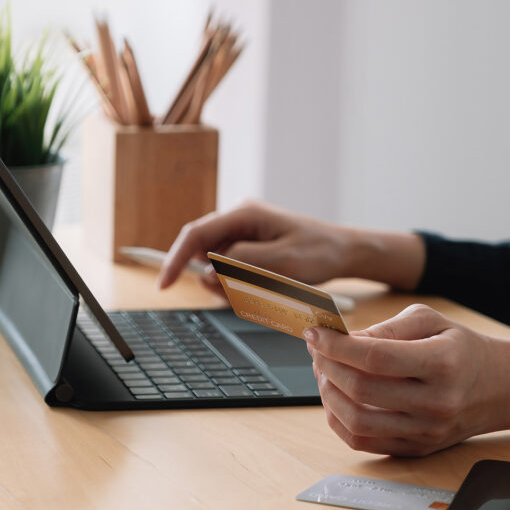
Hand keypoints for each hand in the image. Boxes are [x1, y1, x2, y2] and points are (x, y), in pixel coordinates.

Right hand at [158, 200, 426, 292]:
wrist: (345, 251)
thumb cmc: (319, 251)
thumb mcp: (283, 262)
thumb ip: (242, 265)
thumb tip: (208, 271)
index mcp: (244, 214)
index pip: (195, 235)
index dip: (176, 260)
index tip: (164, 284)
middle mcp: (239, 219)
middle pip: (203, 251)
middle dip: (213, 278)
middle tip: (240, 295)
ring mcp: (243, 233)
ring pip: (217, 265)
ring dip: (231, 284)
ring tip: (265, 289)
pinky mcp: (250, 247)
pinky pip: (231, 269)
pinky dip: (241, 284)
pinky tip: (266, 286)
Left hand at [305, 304, 509, 456]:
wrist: (501, 387)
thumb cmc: (462, 349)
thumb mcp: (431, 321)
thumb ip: (388, 327)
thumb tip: (345, 339)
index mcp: (443, 363)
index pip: (376, 358)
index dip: (337, 346)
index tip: (315, 333)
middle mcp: (437, 402)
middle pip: (362, 390)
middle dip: (327, 367)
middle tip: (317, 350)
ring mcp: (427, 431)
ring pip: (358, 421)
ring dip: (328, 395)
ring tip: (323, 373)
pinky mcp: (417, 448)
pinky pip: (364, 442)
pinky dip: (338, 421)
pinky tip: (334, 398)